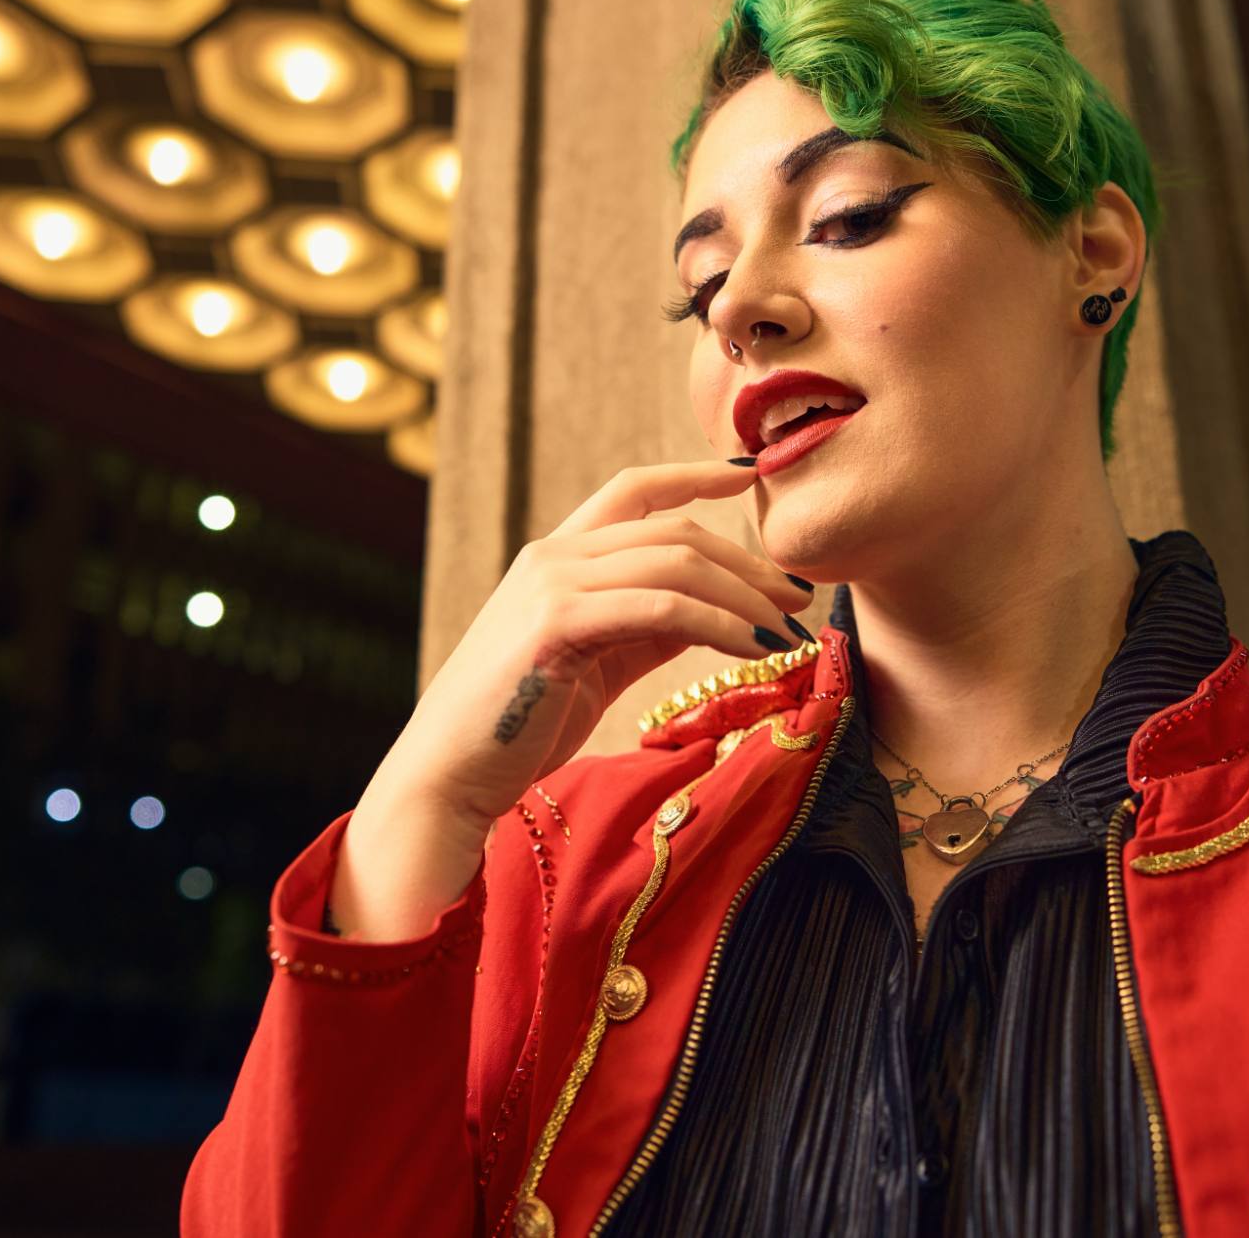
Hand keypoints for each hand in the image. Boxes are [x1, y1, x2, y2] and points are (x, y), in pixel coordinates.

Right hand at [382, 459, 813, 830]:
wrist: (449, 773)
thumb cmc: (520, 724)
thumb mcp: (597, 660)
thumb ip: (646, 625)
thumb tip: (717, 607)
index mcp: (557, 555)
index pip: (636, 489)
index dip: (696, 474)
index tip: (751, 478)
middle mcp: (553, 555)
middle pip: (674, 531)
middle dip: (748, 562)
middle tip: (798, 597)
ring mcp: (552, 584)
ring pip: (675, 564)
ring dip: (745, 596)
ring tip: (789, 631)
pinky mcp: (556, 623)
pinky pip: (662, 607)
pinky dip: (719, 622)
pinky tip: (753, 647)